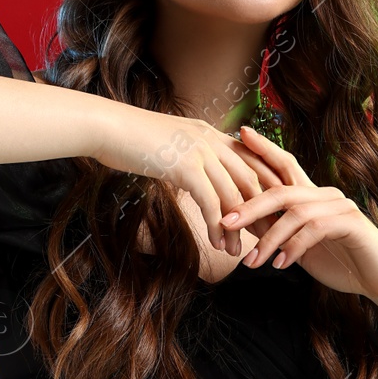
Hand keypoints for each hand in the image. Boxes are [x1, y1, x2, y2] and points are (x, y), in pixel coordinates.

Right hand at [90, 101, 286, 256]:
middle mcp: (212, 140)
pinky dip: (216, 226)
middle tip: (264, 237)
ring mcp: (201, 151)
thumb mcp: (168, 144)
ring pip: (232, 195)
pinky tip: (216, 244)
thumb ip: (187, 157)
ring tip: (237, 250)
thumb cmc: (131, 139)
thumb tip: (193, 176)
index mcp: (210, 133)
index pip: (249, 160)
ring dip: (237, 227)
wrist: (107, 127)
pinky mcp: (186, 166)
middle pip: (250, 179)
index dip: (263, 187)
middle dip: (260, 211)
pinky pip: (210, 201)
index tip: (270, 212)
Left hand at [223, 126, 377, 304]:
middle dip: (250, 205)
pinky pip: (314, 230)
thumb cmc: (341, 262)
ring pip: (294, 213)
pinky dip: (293, 248)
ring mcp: (340, 206)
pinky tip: (281, 265)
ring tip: (251, 262)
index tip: (240, 133)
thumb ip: (275, 231)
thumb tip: (239, 221)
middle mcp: (326, 194)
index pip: (285, 164)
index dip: (263, 148)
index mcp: (313, 196)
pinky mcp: (351, 223)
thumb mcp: (299, 247)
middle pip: (280, 190)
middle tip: (225, 221)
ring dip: (269, 240)